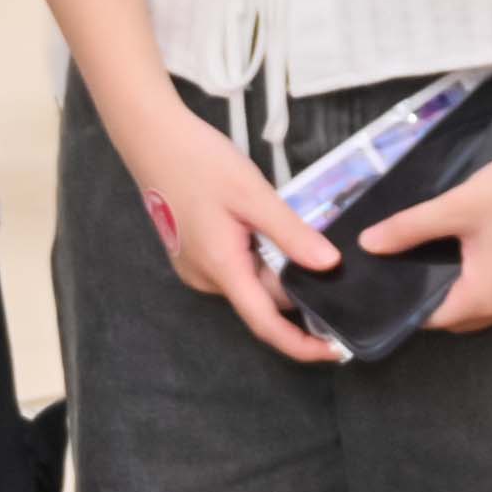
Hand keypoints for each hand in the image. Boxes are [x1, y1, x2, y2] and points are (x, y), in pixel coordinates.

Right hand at [99, 97, 345, 364]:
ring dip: (277, 270)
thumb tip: (329, 265)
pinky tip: (266, 231)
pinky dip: (259, 259)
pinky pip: (235, 268)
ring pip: (250, 282)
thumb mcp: (253, 195)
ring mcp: (196, 268)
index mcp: (221, 268)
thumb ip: (291, 233)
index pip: (266, 324)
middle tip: (334, 265)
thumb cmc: (201, 163)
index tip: (337, 351)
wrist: (154, 140)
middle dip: (296, 288)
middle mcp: (206, 278)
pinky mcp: (192, 254)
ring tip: (301, 240)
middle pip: (262, 299)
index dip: (302, 344)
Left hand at [359, 113, 491, 333]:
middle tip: (430, 263)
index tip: (401, 283)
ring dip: (482, 292)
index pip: (436, 320)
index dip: (412, 305)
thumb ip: (408, 228)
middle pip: (469, 318)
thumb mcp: (457, 205)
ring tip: (468, 255)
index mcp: (486, 296)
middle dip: (446, 300)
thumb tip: (367, 244)